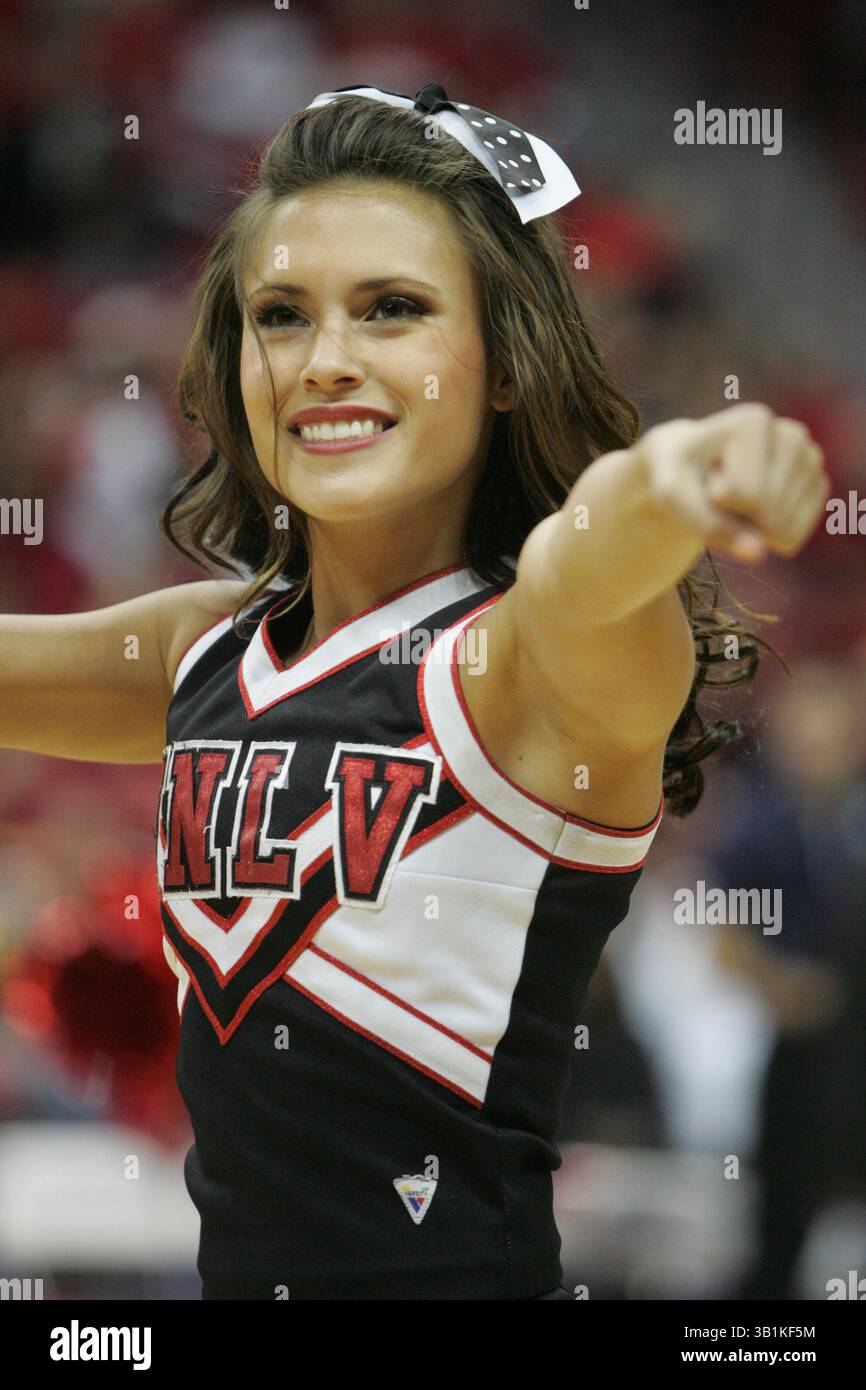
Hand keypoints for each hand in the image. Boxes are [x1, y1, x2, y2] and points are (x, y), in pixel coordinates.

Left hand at [633, 402, 829, 562]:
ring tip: (734, 496)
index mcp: (755, 422)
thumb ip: (709, 525)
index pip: (745, 496)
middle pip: (768, 513)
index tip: (705, 476)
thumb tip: (757, 554)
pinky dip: (768, 536)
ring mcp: (810, 460)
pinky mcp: (817, 485)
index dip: (716, 500)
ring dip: (750, 526)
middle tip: (717, 490)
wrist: (690, 473)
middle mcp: (792, 436)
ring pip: (783, 529)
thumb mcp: (673, 498)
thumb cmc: (677, 478)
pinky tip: (754, 508)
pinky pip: (796, 535)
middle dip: (735, 516)